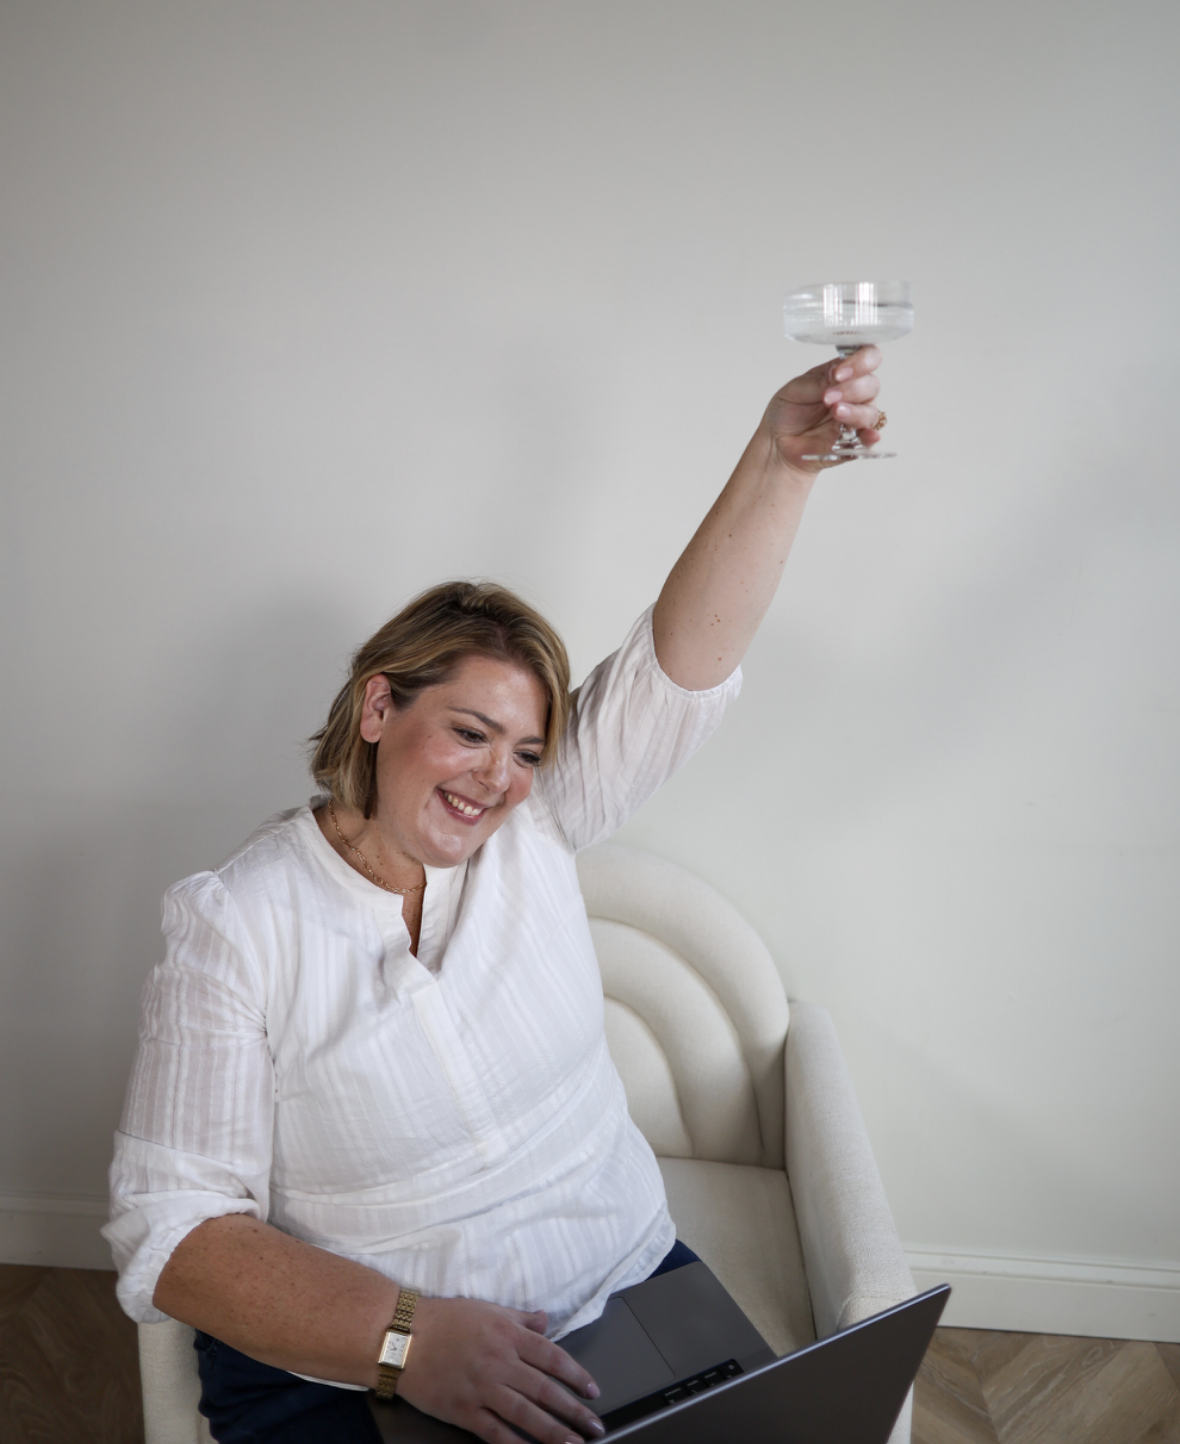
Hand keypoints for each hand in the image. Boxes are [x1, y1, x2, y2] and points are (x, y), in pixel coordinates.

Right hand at [395, 1295, 604, 1443]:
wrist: (402, 1336)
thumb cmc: (444, 1319)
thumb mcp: (487, 1309)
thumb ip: (519, 1319)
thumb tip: (544, 1320)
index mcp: (509, 1335)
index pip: (553, 1357)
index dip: (576, 1376)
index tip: (592, 1391)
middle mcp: (501, 1362)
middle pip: (545, 1391)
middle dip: (574, 1411)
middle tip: (595, 1427)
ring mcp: (482, 1389)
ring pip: (526, 1415)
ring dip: (554, 1432)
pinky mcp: (464, 1410)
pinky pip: (495, 1432)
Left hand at [759, 345, 883, 472]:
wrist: (776, 442)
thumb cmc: (787, 412)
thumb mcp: (796, 390)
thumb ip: (819, 382)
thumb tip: (838, 373)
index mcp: (842, 373)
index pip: (867, 358)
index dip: (861, 361)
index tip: (839, 373)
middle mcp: (854, 394)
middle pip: (871, 385)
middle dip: (852, 389)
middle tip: (828, 397)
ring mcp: (856, 417)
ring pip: (870, 411)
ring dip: (854, 411)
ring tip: (835, 412)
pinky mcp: (854, 441)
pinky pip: (869, 438)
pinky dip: (870, 436)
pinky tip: (868, 436)